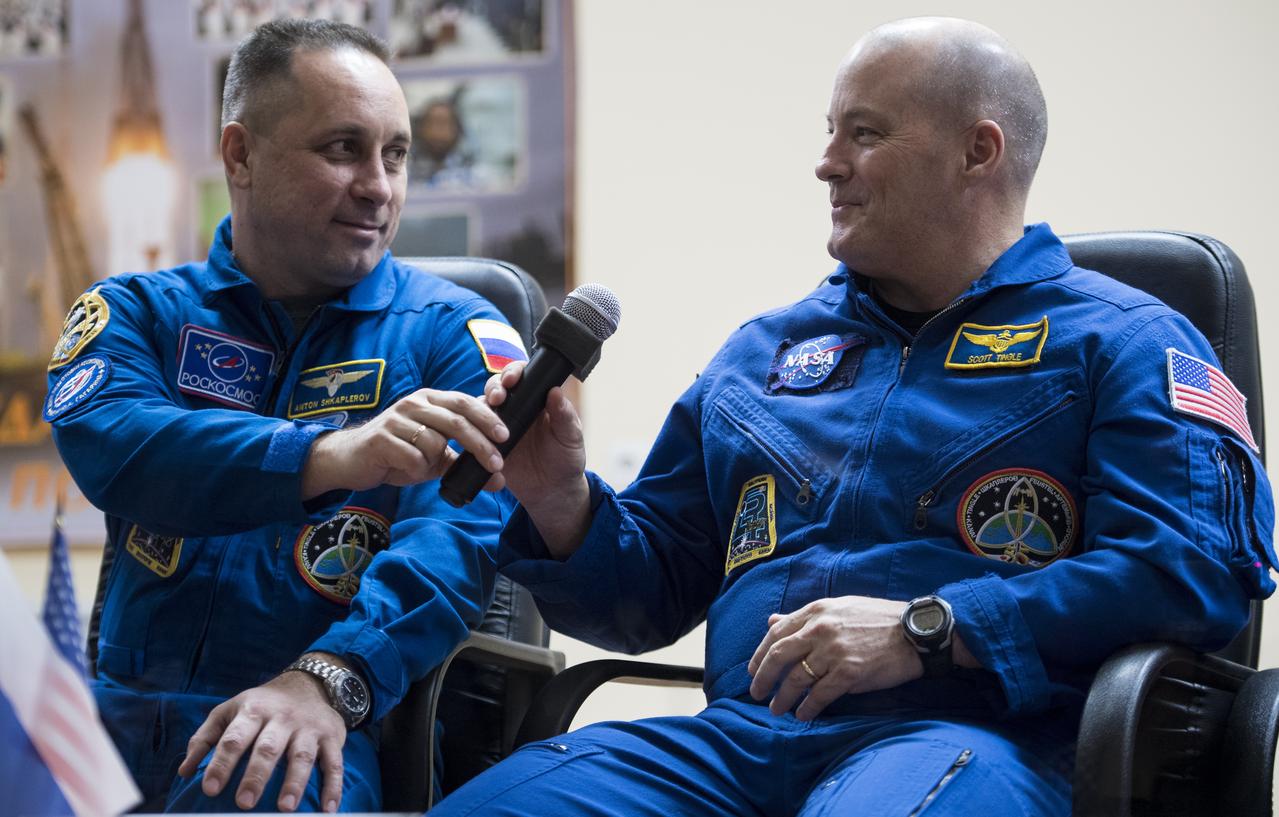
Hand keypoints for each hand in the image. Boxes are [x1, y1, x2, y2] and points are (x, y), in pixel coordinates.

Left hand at [177, 662, 345, 811]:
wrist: (310, 684)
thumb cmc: (262, 705)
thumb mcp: (230, 710)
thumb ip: (205, 737)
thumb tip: (184, 771)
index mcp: (253, 711)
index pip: (234, 738)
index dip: (221, 763)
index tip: (209, 788)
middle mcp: (282, 718)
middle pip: (268, 748)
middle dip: (256, 775)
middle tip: (244, 803)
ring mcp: (309, 728)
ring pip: (302, 756)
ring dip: (294, 782)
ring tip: (285, 808)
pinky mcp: (332, 737)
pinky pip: (334, 763)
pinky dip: (333, 786)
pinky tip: (329, 808)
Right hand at [301, 387, 508, 499]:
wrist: (351, 460)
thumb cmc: (397, 453)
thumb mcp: (433, 457)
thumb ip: (463, 462)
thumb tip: (499, 479)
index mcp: (430, 400)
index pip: (465, 402)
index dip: (487, 417)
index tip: (506, 436)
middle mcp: (414, 403)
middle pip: (456, 420)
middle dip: (480, 443)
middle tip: (496, 463)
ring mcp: (396, 419)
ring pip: (434, 441)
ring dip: (435, 461)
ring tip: (421, 467)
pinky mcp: (381, 438)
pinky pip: (412, 457)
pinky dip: (416, 468)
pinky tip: (405, 469)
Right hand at [483, 361, 590, 557]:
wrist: (552, 492)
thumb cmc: (566, 460)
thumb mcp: (571, 437)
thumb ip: (564, 416)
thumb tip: (556, 391)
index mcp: (536, 401)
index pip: (523, 377)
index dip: (514, 372)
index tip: (512, 380)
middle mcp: (516, 409)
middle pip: (497, 387)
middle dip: (494, 387)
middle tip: (497, 398)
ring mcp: (499, 426)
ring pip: (482, 407)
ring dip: (481, 407)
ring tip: (489, 418)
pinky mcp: (488, 444)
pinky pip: (474, 433)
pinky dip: (473, 431)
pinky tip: (478, 435)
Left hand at [746, 595, 922, 720]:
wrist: (915, 632)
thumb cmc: (878, 619)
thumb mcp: (838, 608)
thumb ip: (804, 618)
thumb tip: (771, 621)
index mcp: (816, 611)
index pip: (776, 632)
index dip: (760, 654)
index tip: (753, 670)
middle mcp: (821, 628)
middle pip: (779, 655)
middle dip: (763, 677)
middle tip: (756, 693)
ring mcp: (835, 651)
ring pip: (797, 678)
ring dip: (783, 697)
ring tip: (777, 709)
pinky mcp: (850, 672)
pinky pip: (820, 694)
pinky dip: (808, 707)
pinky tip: (803, 715)